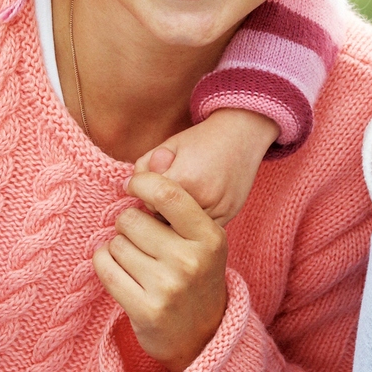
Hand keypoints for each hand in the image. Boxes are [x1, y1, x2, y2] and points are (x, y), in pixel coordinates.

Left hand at [93, 170, 228, 371]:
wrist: (203, 335)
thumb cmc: (195, 273)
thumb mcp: (200, 237)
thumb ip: (175, 200)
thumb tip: (148, 160)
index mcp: (209, 236)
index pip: (167, 192)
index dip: (141, 183)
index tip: (135, 188)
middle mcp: (191, 261)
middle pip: (131, 218)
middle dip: (129, 225)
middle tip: (144, 242)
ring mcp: (168, 288)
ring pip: (115, 244)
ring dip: (118, 249)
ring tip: (139, 263)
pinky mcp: (145, 310)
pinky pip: (104, 268)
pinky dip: (104, 265)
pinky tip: (120, 272)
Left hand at [136, 108, 279, 225]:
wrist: (243, 136)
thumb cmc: (201, 139)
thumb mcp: (168, 145)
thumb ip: (144, 166)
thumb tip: (128, 189)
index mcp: (185, 178)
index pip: (146, 198)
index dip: (140, 190)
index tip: (138, 184)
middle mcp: (203, 200)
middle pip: (159, 219)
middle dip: (153, 209)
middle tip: (158, 194)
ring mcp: (217, 215)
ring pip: (175, 232)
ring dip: (168, 222)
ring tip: (174, 202)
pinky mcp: (225, 222)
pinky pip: (193, 236)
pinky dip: (186, 228)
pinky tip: (187, 213)